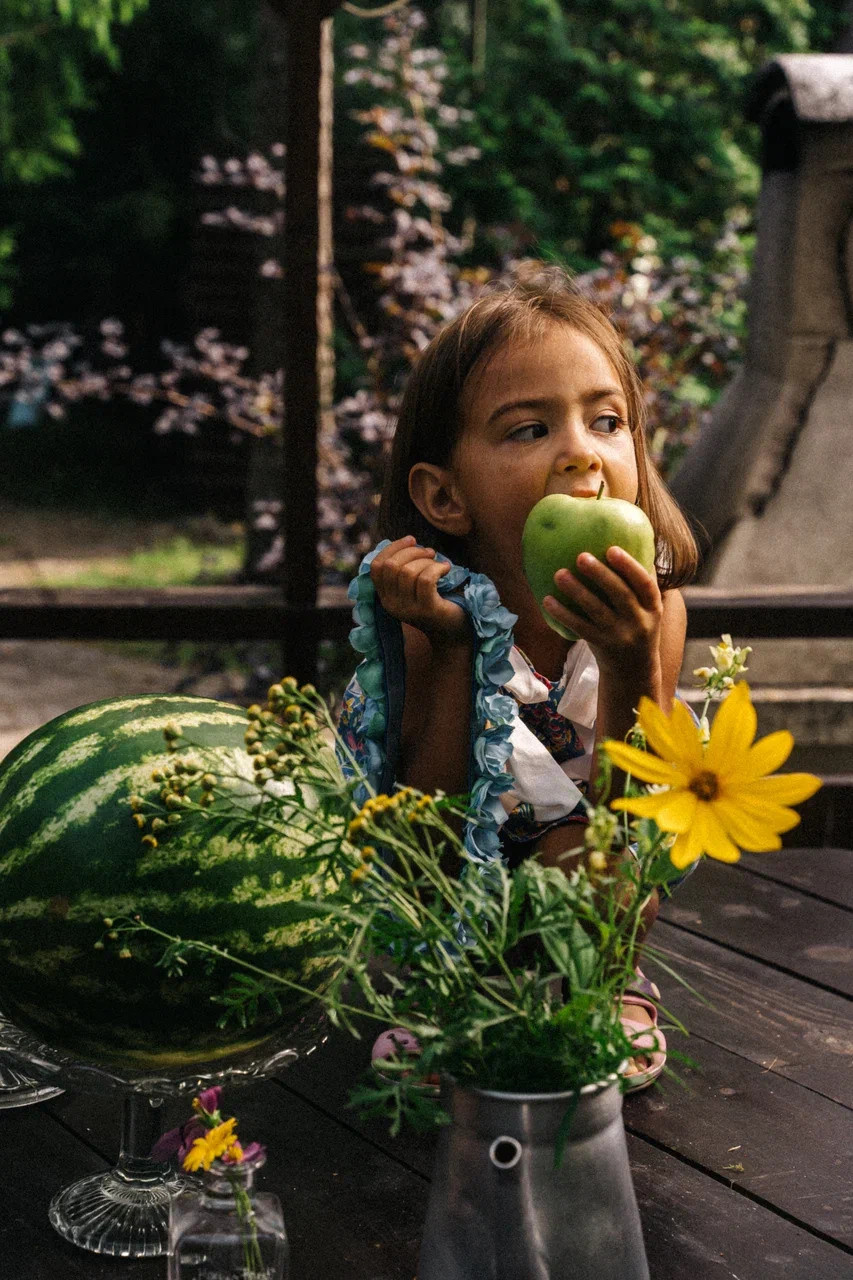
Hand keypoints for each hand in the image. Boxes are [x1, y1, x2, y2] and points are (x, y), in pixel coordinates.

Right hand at [370, 536, 468, 646]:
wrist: (453, 631)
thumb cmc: (435, 602)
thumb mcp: (413, 586)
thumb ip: (405, 568)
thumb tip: (410, 541)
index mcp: (385, 597)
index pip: (376, 566)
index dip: (392, 548)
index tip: (412, 540)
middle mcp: (392, 605)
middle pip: (391, 566)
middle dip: (412, 552)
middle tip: (430, 553)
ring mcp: (408, 609)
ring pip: (408, 572)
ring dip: (426, 561)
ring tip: (438, 562)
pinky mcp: (427, 610)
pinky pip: (426, 579)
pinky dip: (437, 568)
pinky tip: (446, 569)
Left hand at [543, 545, 662, 678]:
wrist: (634, 672)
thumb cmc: (636, 628)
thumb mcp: (648, 609)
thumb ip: (641, 583)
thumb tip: (632, 541)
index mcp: (653, 607)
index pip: (645, 584)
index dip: (629, 566)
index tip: (612, 549)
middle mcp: (639, 622)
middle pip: (620, 595)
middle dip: (600, 574)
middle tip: (581, 556)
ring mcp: (619, 636)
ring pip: (596, 611)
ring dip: (576, 591)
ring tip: (559, 574)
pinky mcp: (601, 646)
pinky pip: (579, 627)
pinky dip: (563, 614)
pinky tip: (547, 600)